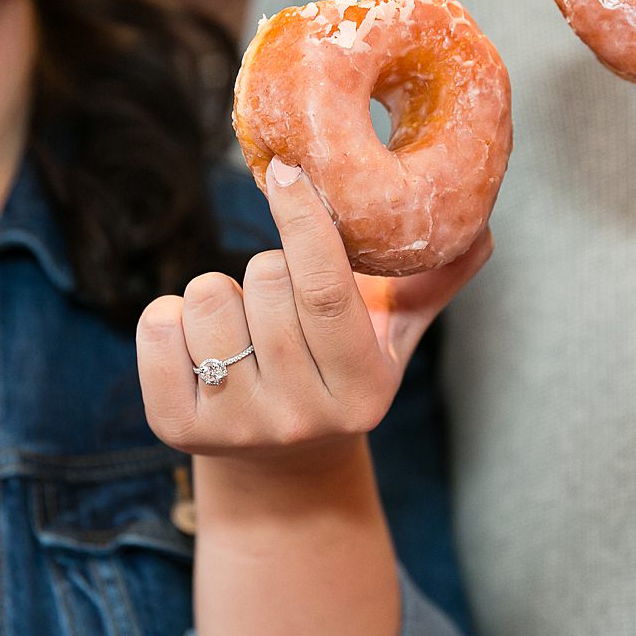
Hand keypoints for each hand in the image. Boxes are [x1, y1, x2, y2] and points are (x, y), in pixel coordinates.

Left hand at [136, 157, 492, 461]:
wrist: (281, 466)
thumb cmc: (340, 372)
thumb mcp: (393, 337)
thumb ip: (431, 282)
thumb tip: (480, 227)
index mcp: (363, 389)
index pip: (327, 291)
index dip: (303, 221)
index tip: (285, 169)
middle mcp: (302, 417)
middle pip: (264, 282)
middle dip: (268, 265)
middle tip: (281, 296)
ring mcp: (237, 427)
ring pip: (207, 296)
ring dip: (220, 291)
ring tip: (244, 324)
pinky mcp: (176, 430)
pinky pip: (155, 327)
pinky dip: (170, 316)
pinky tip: (200, 341)